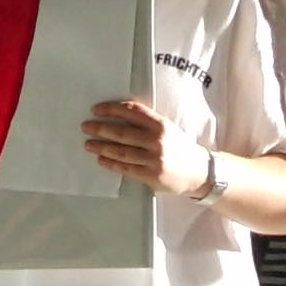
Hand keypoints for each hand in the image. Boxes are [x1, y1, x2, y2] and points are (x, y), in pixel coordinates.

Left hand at [80, 98, 204, 196]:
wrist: (199, 172)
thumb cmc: (179, 147)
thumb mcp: (167, 128)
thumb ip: (146, 122)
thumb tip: (116, 116)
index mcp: (161, 124)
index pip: (132, 111)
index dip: (111, 109)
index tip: (96, 110)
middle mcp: (157, 140)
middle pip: (122, 132)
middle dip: (100, 129)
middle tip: (86, 127)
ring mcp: (154, 159)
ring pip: (121, 152)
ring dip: (102, 147)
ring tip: (88, 144)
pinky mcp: (151, 176)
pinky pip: (126, 168)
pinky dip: (111, 163)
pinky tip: (101, 159)